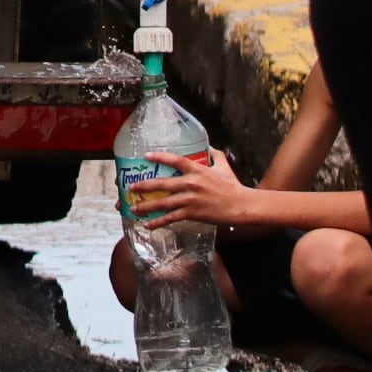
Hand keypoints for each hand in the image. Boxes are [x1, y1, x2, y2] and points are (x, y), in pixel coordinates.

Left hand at [128, 150, 253, 228]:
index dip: (160, 157)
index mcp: (197, 169)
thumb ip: (215, 155)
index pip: (175, 160)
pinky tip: (148, 225)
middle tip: (130, 187)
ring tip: (134, 208)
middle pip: (162, 183)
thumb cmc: (233, 186)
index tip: (146, 156)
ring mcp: (190, 199)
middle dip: (144, 186)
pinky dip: (159, 222)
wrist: (241, 205)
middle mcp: (190, 183)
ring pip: (163, 202)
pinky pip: (171, 218)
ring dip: (147, 206)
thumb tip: (209, 147)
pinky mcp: (192, 213)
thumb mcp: (224, 166)